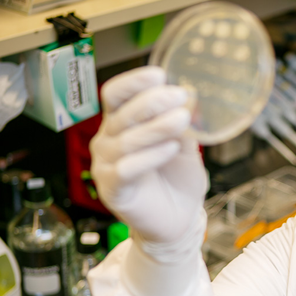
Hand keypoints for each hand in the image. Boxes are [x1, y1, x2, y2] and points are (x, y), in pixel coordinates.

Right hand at [90, 66, 207, 258]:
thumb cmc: (177, 180)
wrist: (179, 220)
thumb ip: (182, 122)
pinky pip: (126, 169)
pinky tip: (170, 149)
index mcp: (121, 124)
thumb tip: (189, 95)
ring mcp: (106, 166)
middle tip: (180, 95)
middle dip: (151, 102)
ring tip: (181, 119)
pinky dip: (150, 156)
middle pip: (121, 114)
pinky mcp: (112, 190)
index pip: (115, 95)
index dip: (133, 82)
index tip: (160, 75)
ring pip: (126, 140)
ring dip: (156, 127)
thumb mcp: (184, 143)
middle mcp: (108, 141)